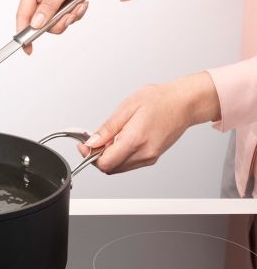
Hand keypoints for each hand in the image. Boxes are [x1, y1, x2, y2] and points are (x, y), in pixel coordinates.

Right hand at [16, 0, 143, 53]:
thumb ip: (50, 5)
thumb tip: (36, 23)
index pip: (23, 12)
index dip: (24, 32)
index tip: (28, 48)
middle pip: (39, 22)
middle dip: (57, 22)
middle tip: (69, 16)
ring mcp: (50, 0)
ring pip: (52, 23)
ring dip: (68, 18)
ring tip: (79, 6)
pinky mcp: (60, 4)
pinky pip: (62, 19)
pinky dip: (73, 15)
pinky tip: (81, 4)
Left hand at [79, 72, 220, 173]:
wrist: (184, 103)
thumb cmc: (160, 100)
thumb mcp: (127, 107)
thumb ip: (108, 128)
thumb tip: (92, 142)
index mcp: (136, 140)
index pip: (105, 163)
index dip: (90, 156)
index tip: (84, 145)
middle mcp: (144, 153)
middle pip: (110, 168)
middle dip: (97, 156)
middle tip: (96, 139)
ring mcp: (149, 157)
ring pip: (118, 168)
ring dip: (108, 156)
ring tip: (111, 136)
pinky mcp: (151, 158)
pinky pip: (128, 164)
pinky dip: (119, 156)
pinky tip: (121, 140)